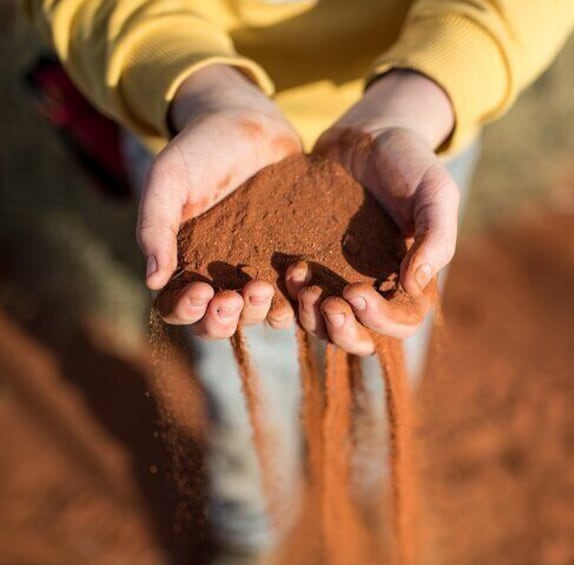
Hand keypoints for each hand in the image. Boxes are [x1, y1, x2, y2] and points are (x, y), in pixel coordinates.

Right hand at [140, 64, 300, 338]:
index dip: (187, 310)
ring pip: (259, 314)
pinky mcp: (291, 259)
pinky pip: (296, 290)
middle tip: (235, 296)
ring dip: (261, 312)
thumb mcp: (168, 181)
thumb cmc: (199, 149)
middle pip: (220, 323)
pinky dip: (297, 296)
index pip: (179, 309)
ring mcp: (259, 270)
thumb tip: (152, 280)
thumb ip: (155, 227)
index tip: (200, 290)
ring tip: (264, 287)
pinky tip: (299, 280)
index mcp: (184, 266)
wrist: (248, 123)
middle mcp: (221, 277)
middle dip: (226, 319)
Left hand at [290, 70, 458, 354]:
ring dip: (310, 315)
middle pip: (358, 338)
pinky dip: (287, 295)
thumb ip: (435, 239)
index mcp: (409, 283)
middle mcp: (374, 289)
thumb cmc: (412, 163)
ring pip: (322, 324)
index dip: (379, 320)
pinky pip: (294, 296)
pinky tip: (285, 269)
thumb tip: (412, 287)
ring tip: (300, 280)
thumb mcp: (436, 194)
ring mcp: (337, 279)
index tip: (356, 291)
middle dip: (341, 330)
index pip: (400, 325)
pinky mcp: (309, 263)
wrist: (370, 135)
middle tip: (326, 302)